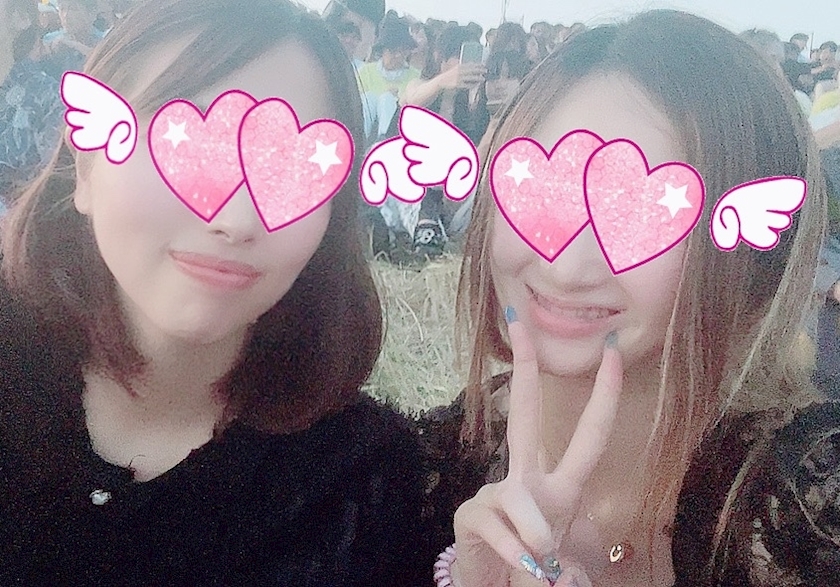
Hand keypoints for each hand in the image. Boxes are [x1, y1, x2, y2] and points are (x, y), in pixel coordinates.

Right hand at [438, 63, 485, 90]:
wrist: (440, 82)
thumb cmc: (449, 75)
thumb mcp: (455, 69)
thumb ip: (462, 68)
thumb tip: (472, 66)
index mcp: (459, 66)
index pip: (470, 64)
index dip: (477, 64)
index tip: (483, 65)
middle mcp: (459, 72)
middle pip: (471, 70)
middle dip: (479, 70)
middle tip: (485, 71)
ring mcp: (458, 78)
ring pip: (470, 78)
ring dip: (477, 78)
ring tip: (483, 79)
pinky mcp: (457, 85)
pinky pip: (467, 85)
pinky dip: (472, 85)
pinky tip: (476, 85)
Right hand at [453, 314, 622, 585]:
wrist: (491, 586)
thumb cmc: (534, 569)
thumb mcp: (563, 564)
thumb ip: (568, 562)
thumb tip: (561, 571)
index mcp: (561, 485)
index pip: (589, 436)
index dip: (604, 396)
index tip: (614, 352)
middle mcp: (528, 479)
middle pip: (526, 414)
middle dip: (525, 367)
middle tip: (519, 319)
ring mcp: (497, 493)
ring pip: (518, 496)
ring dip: (534, 532)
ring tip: (542, 562)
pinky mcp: (472, 513)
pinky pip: (499, 529)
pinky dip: (514, 553)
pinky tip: (521, 565)